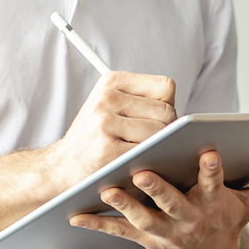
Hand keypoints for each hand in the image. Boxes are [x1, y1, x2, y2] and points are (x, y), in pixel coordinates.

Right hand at [49, 72, 178, 181]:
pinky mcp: (107, 149)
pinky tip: (137, 164)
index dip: (168, 106)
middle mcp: (107, 97)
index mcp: (112, 81)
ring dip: (159, 147)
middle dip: (167, 130)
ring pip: (160, 132)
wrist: (61, 167)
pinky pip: (147, 152)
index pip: (166, 87)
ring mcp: (105, 122)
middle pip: (167, 111)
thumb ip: (145, 102)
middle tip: (152, 142)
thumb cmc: (95, 139)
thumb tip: (186, 118)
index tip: (157, 120)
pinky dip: (148, 160)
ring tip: (144, 152)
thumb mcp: (111, 107)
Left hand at [68, 148, 248, 248]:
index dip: (213, 170)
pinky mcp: (144, 239)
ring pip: (141, 217)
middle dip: (158, 189)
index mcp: (214, 205)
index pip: (215, 185)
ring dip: (123, 204)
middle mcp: (188, 220)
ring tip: (105, 188)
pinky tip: (75, 214)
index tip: (210, 152)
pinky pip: (117, 232)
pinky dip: (96, 224)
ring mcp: (164, 232)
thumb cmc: (227, 222)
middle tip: (143, 171)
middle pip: (172, 203)